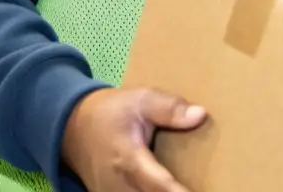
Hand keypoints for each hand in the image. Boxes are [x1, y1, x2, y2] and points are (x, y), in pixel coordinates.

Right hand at [61, 87, 205, 191]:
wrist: (72, 128)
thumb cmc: (110, 112)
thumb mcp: (140, 100)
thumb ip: (169, 108)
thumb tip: (200, 115)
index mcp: (128, 159)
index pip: (159, 185)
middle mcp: (118, 185)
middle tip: (209, 186)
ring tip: (189, 185)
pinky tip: (172, 187)